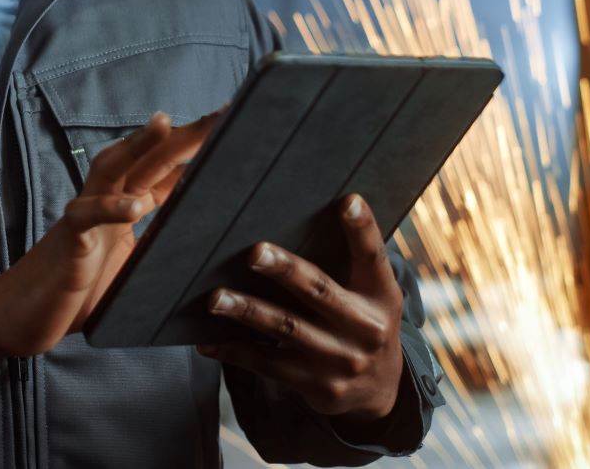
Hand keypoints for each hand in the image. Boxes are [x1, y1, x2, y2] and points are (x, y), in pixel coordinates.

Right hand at [0, 110, 218, 384]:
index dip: (198, 150)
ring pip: (112, 169)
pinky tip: (136, 206)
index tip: (232, 126)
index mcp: (126, 208)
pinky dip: (110, 208)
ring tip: (167, 124)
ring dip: (138, 145)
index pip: (168, 170)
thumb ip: (159, 249)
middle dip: (184, 135)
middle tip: (223, 112)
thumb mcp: (132, 270)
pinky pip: (86, 216)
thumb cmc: (76, 294)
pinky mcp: (68, 240)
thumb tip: (204, 243)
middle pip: (148, 158)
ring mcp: (86, 217)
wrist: (20, 316)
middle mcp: (107, 202)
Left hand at [195, 194, 407, 423]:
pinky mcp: (317, 386)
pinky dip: (235, 351)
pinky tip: (209, 341)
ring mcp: (340, 359)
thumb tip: (305, 217)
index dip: (362, 228)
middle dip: (285, 271)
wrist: (380, 389)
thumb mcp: (373, 294)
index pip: (372, 256)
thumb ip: (351, 262)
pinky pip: (269, 365)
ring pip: (286, 329)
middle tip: (254, 252)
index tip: (347, 201)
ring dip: (247, 312)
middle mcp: (365, 328)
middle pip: (319, 292)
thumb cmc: (364, 323)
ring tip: (216, 298)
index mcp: (380, 295)